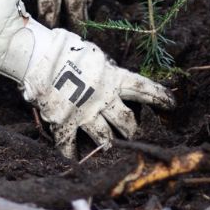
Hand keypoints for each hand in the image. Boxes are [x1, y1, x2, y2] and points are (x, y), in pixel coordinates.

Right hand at [0, 18, 174, 158]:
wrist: (38, 55)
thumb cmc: (65, 50)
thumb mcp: (94, 56)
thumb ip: (106, 70)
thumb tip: (115, 76)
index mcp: (112, 78)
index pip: (142, 89)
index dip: (159, 97)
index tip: (172, 104)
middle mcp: (103, 98)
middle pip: (127, 122)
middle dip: (132, 130)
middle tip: (132, 133)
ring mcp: (84, 113)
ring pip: (105, 138)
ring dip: (108, 144)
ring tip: (109, 147)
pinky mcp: (65, 123)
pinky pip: (70, 146)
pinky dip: (72, 154)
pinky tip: (74, 159)